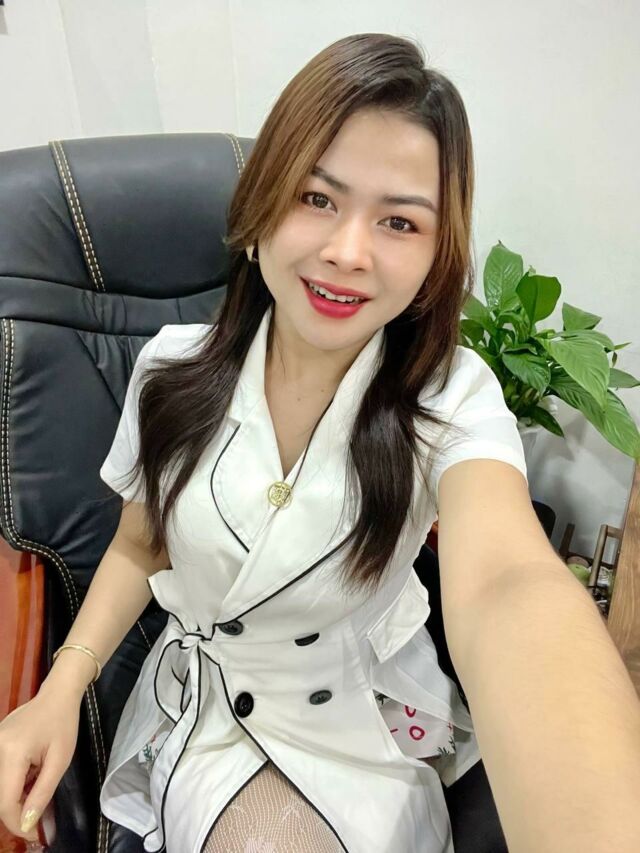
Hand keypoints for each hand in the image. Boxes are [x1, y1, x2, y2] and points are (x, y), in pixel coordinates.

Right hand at [0, 689, 80, 841]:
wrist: (58, 694)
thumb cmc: (64, 725)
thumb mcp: (59, 760)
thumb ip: (42, 792)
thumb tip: (28, 823)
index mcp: (11, 753)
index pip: (5, 801)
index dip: (18, 822)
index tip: (35, 833)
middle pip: (0, 796)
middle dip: (17, 811)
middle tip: (39, 818)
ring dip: (15, 798)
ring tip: (37, 796)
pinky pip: (1, 773)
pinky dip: (13, 784)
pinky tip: (30, 779)